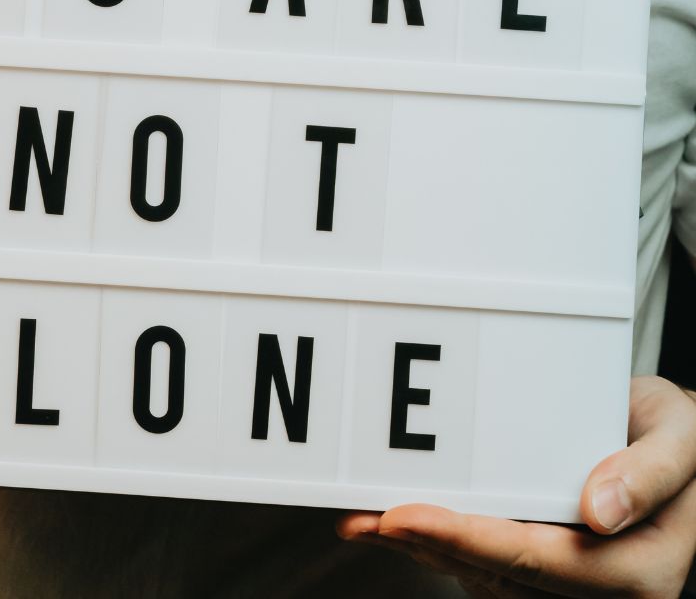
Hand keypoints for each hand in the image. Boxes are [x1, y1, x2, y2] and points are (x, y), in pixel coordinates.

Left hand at [336, 376, 695, 597]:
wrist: (677, 443)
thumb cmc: (682, 438)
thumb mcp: (682, 441)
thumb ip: (649, 473)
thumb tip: (598, 510)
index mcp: (639, 571)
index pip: (538, 560)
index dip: (467, 539)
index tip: (404, 516)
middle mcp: (597, 588)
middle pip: (495, 572)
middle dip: (424, 545)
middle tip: (361, 517)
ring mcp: (566, 580)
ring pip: (478, 572)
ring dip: (417, 547)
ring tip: (358, 517)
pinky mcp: (539, 563)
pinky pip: (480, 560)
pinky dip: (433, 540)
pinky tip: (388, 520)